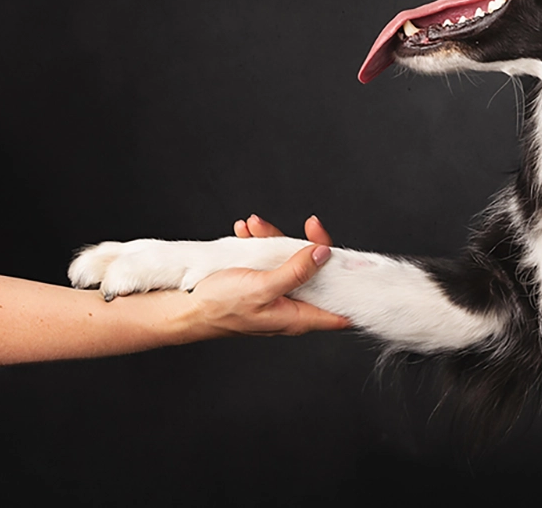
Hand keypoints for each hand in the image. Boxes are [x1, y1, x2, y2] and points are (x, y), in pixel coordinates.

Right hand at [185, 214, 349, 336]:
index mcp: (299, 316)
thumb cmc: (221, 307)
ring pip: (291, 261)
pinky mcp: (261, 283)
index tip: (355, 259)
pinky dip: (259, 243)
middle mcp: (292, 306)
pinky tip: (245, 233)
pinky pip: (269, 259)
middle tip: (308, 225)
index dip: (353, 285)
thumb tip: (324, 254)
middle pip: (318, 274)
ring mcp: (277, 293)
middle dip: (309, 246)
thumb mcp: (262, 287)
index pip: (341, 307)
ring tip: (255, 226)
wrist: (186, 308)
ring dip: (276, 239)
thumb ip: (296, 272)